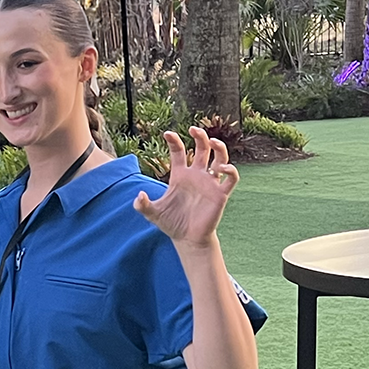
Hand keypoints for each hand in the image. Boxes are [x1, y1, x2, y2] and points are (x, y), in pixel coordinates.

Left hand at [133, 127, 238, 247]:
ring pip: (220, 157)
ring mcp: (210, 183)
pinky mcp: (220, 194)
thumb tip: (138, 195)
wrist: (187, 239)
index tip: (167, 133)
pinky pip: (231, 178)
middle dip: (200, 136)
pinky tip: (222, 168)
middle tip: (193, 129)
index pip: (179, 152)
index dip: (174, 141)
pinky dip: (230, 170)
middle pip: (202, 148)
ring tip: (213, 142)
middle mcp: (197, 175)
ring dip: (219, 147)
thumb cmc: (171, 223)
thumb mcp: (152, 214)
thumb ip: (142, 205)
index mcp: (180, 175)